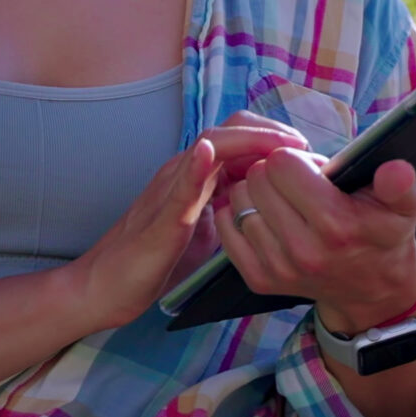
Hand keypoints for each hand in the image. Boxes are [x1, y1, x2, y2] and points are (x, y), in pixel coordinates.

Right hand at [62, 124, 308, 331]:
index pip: (238, 138)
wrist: (106, 286)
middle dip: (270, 132)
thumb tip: (276, 209)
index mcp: (196, 177)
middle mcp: (183, 173)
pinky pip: (179, 187)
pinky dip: (195, 166)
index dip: (275, 138)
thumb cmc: (154, 262)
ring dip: (249, 141)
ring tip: (281, 145)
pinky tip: (206, 155)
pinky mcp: (160, 220)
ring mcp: (169, 191)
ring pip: (209, 147)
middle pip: (229, 131)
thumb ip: (231, 212)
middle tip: (304, 149)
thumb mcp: (205, 231)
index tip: (309, 153)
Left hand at [212, 135, 415, 336]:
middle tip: (300, 186)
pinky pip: (228, 226)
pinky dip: (240, 214)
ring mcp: (278, 268)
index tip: (314, 172)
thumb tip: (397, 170)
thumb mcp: (404, 206)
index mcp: (336, 225)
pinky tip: (265, 215)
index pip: (281, 165)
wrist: (372, 289)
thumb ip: (401, 185)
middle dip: (275, 173)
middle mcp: (303, 250)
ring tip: (285, 201)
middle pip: (257, 179)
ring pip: (239, 200)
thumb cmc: (383, 234)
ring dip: (257, 193)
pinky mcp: (259, 279)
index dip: (296, 159)